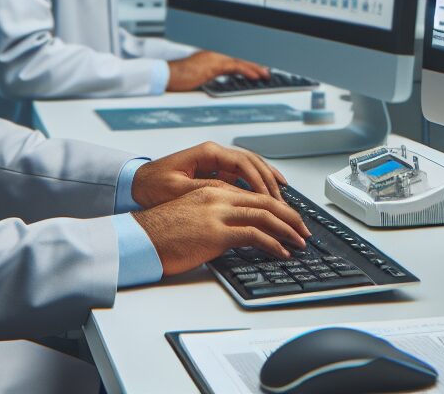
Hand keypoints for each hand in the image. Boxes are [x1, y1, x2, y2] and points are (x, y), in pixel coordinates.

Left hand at [131, 141, 286, 206]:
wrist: (136, 183)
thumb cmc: (152, 185)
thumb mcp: (178, 190)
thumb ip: (206, 190)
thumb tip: (233, 195)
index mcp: (207, 152)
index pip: (242, 163)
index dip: (258, 180)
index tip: (269, 198)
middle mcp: (215, 152)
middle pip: (251, 162)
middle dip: (268, 180)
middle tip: (281, 200)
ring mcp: (217, 160)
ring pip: (250, 166)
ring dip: (266, 179)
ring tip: (282, 194)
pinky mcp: (216, 170)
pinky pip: (242, 174)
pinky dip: (257, 182)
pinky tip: (267, 192)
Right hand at [134, 186, 310, 275]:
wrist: (139, 239)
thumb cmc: (161, 232)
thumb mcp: (192, 214)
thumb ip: (215, 214)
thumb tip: (235, 229)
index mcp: (214, 190)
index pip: (254, 194)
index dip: (276, 206)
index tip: (290, 218)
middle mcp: (219, 196)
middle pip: (265, 201)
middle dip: (289, 216)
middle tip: (303, 229)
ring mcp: (218, 213)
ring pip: (265, 215)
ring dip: (287, 229)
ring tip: (299, 241)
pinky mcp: (216, 232)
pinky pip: (254, 235)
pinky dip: (273, 243)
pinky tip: (281, 252)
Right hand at [166, 50, 269, 91]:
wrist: (169, 75)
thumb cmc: (180, 76)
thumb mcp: (200, 72)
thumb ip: (212, 71)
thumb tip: (222, 75)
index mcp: (213, 54)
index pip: (235, 57)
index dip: (248, 62)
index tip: (258, 67)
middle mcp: (216, 53)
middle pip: (240, 57)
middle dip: (254, 64)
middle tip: (266, 70)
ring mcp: (215, 57)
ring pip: (241, 61)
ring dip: (255, 68)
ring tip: (265, 74)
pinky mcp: (214, 65)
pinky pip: (235, 67)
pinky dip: (247, 71)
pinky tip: (254, 76)